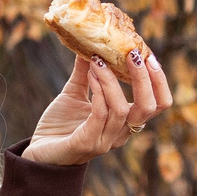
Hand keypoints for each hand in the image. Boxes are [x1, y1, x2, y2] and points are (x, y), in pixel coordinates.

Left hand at [24, 48, 170, 165]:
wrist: (37, 151)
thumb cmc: (59, 125)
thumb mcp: (74, 93)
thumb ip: (85, 72)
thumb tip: (92, 44)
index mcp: (125, 121)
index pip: (158, 104)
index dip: (158, 80)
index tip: (146, 54)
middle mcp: (120, 133)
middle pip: (149, 107)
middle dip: (144, 78)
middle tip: (132, 53)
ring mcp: (105, 140)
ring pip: (122, 109)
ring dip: (111, 80)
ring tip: (98, 60)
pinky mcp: (86, 143)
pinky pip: (100, 114)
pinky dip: (98, 91)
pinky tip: (91, 74)